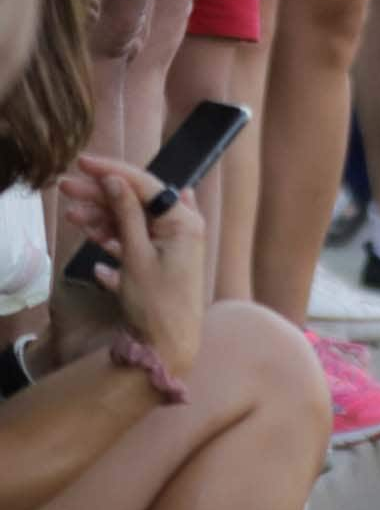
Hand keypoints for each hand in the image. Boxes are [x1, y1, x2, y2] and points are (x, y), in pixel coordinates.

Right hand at [54, 156, 208, 377]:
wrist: (167, 347)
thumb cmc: (157, 301)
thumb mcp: (136, 255)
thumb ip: (127, 215)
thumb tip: (117, 181)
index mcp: (184, 223)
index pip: (147, 185)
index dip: (113, 171)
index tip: (83, 163)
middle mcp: (182, 231)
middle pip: (137, 203)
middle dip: (101, 195)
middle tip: (65, 189)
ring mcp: (171, 248)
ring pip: (132, 224)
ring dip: (102, 220)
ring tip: (72, 217)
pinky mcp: (160, 266)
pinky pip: (134, 246)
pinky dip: (114, 246)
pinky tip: (97, 261)